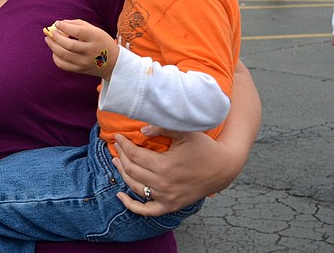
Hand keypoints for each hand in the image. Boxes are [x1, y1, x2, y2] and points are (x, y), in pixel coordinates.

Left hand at [44, 19, 117, 77]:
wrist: (112, 63)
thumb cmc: (101, 42)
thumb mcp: (94, 30)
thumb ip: (77, 24)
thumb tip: (60, 23)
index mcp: (96, 38)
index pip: (77, 32)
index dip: (65, 27)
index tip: (58, 24)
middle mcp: (90, 51)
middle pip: (68, 45)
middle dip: (56, 37)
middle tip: (52, 32)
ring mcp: (85, 62)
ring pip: (63, 55)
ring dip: (52, 46)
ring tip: (49, 40)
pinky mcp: (80, 70)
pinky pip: (63, 65)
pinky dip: (55, 57)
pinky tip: (55, 51)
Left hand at [112, 126, 233, 215]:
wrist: (223, 168)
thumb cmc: (204, 147)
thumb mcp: (184, 132)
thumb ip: (161, 128)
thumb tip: (141, 131)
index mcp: (164, 165)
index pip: (134, 154)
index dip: (123, 144)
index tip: (117, 137)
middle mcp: (163, 184)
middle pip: (131, 170)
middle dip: (121, 156)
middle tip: (117, 146)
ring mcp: (166, 197)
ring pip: (135, 186)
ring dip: (122, 174)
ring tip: (117, 161)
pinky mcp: (171, 205)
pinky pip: (146, 210)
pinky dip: (131, 205)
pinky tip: (120, 196)